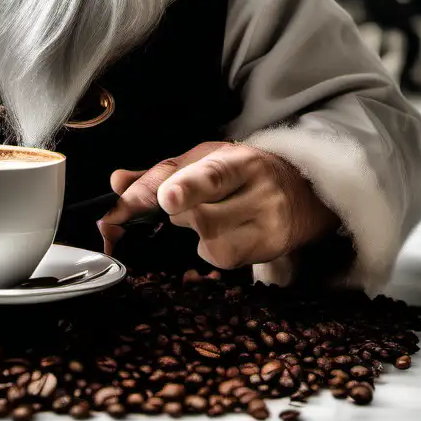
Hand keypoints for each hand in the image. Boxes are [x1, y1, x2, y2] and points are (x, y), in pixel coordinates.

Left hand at [97, 140, 339, 269]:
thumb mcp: (205, 160)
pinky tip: (227, 234)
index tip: (167, 201)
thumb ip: (160, 173)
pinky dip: (212, 250)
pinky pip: (224, 260)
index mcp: (237, 160)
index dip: (187, 188)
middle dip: (180, 214)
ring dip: (196, 235)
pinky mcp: (269, 250)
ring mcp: (267, 224)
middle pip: (203, 217)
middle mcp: (258, 191)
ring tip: (212, 216)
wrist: (303, 191)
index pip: (212, 175)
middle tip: (181, 204)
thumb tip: (117, 184)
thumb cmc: (243, 173)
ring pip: (211, 243)